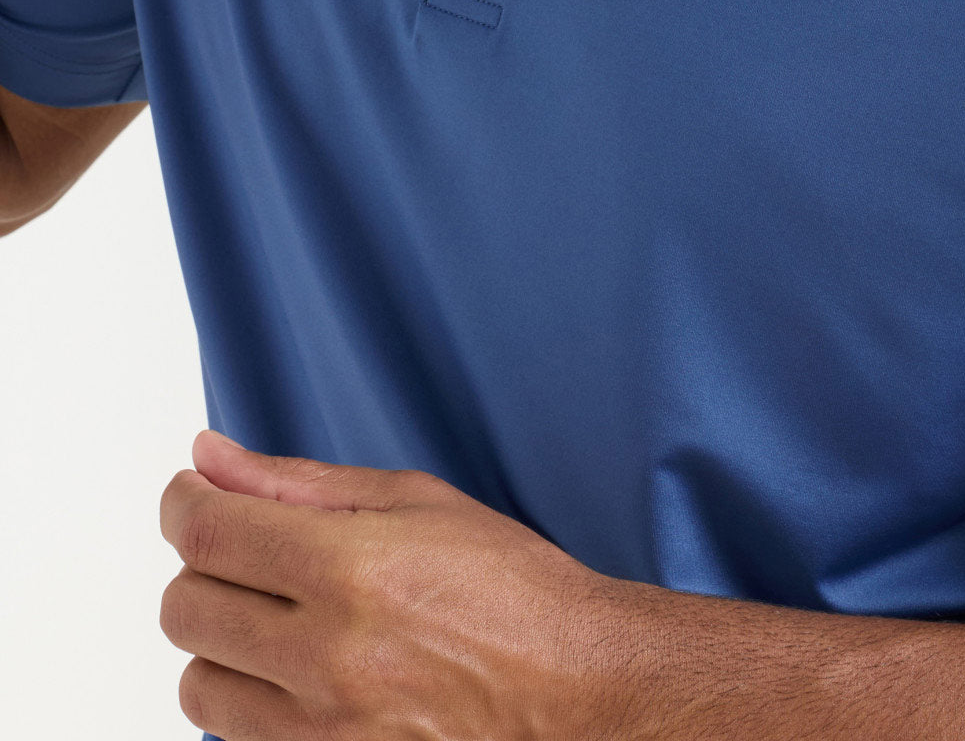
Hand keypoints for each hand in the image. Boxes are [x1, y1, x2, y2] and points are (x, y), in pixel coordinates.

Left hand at [158, 430, 631, 739]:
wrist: (577, 687)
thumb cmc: (512, 587)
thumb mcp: (415, 500)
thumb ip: (297, 482)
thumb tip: (210, 457)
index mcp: (353, 568)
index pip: (207, 533)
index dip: (183, 502)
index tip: (190, 493)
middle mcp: (330, 656)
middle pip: (185, 609)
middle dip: (203, 566)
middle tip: (249, 549)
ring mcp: (326, 731)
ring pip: (198, 685)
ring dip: (222, 641)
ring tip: (280, 617)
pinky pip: (238, 738)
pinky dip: (253, 697)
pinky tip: (302, 668)